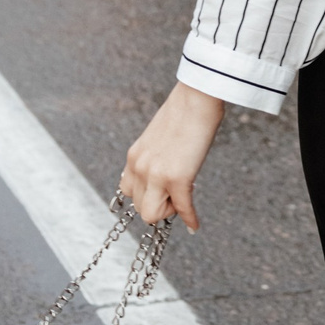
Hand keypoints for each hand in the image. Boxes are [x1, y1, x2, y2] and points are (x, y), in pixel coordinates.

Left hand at [120, 83, 225, 230]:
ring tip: (184, 196)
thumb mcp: (159, 138)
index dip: (148, 194)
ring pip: (151, 215)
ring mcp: (156, 174)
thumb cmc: (185, 113)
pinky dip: (189, 220)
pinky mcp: (177, 178)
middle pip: (139, 207)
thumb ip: (156, 157)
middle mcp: (139, 167)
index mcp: (134, 157)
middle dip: (160, 205)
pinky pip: (181, 209)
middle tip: (178, 193)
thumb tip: (167, 170)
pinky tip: (195, 226)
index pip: (128, 191)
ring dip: (169, 211)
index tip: (164, 190)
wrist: (196, 98)